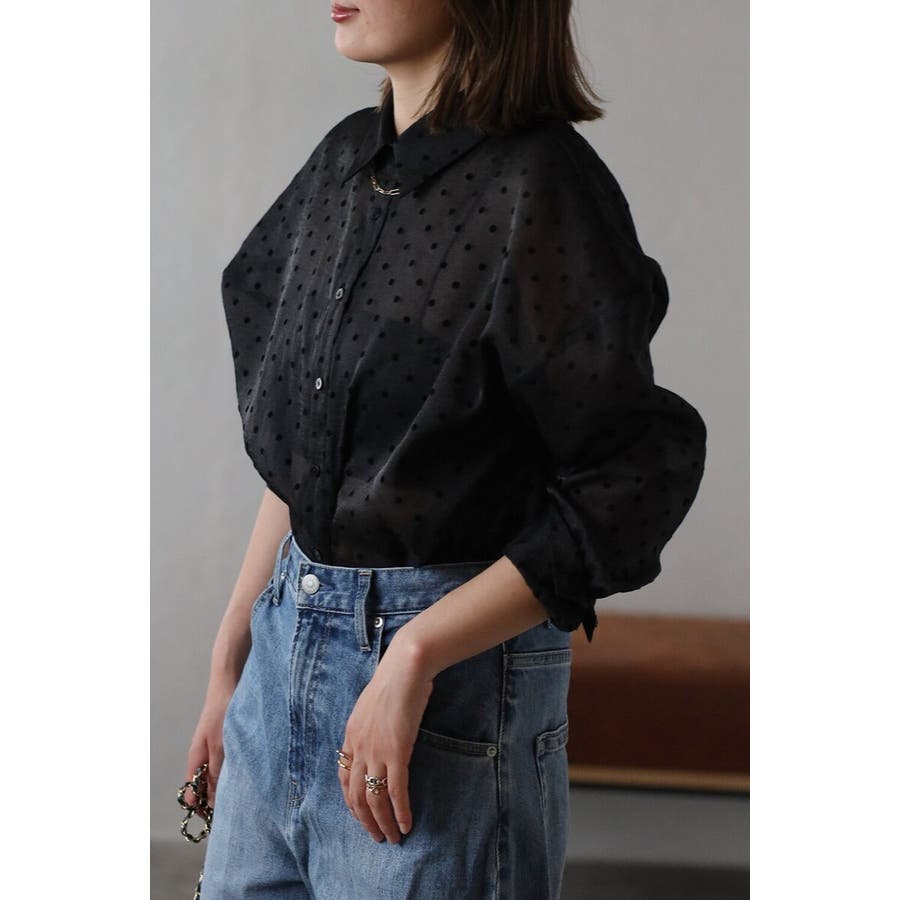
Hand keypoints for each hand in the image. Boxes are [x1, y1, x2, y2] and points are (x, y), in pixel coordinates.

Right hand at [184, 683, 233, 814]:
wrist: (229, 683)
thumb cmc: (223, 710)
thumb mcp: (221, 743)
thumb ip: (217, 770)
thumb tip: (212, 799)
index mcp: (196, 759)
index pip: (192, 792)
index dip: (201, 807)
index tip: (214, 821)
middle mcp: (204, 756)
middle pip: (205, 786)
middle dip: (215, 800)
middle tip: (232, 814)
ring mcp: (215, 748)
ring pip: (217, 775)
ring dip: (226, 786)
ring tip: (243, 799)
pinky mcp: (227, 741)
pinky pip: (228, 763)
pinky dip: (233, 772)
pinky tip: (248, 776)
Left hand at [338, 637, 431, 842]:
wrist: (404, 668)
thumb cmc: (394, 679)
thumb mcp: (372, 702)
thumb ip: (371, 722)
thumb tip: (380, 730)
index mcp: (351, 735)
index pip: (343, 777)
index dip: (350, 800)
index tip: (360, 814)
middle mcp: (359, 747)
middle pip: (355, 795)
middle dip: (365, 820)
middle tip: (376, 836)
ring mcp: (376, 752)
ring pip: (374, 799)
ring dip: (382, 823)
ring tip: (392, 838)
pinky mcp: (397, 753)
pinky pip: (396, 791)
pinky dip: (400, 812)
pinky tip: (406, 824)